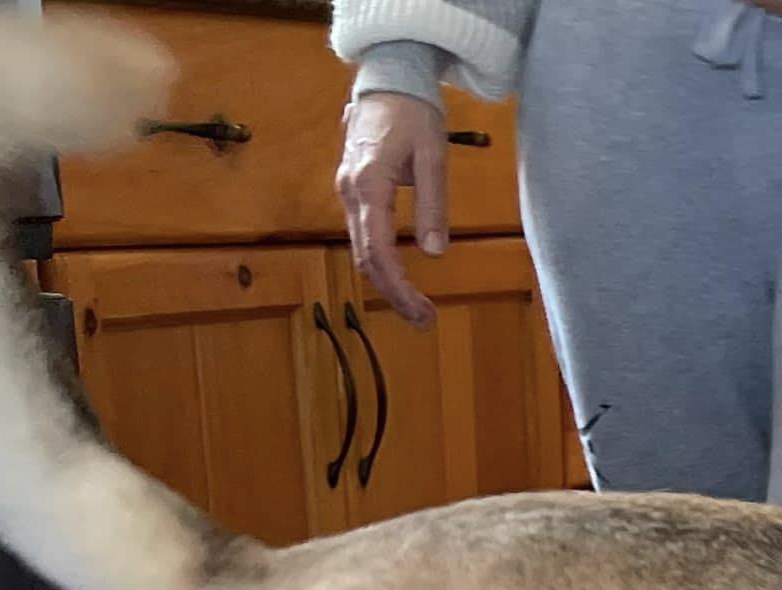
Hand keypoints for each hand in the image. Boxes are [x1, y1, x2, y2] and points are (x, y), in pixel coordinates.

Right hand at [335, 92, 445, 327]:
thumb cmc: (412, 111)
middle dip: (394, 294)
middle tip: (424, 320)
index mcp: (368, 185)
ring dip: (387, 282)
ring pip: (362, 250)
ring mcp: (347, 191)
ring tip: (416, 307)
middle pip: (367, 259)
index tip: (422, 312)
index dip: (400, 288)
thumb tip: (433, 253)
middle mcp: (350, 192)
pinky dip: (380, 262)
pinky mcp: (353, 190)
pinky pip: (363, 235)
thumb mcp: (432, 157)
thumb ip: (432, 206)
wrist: (388, 77)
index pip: (379, 252)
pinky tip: (400, 278)